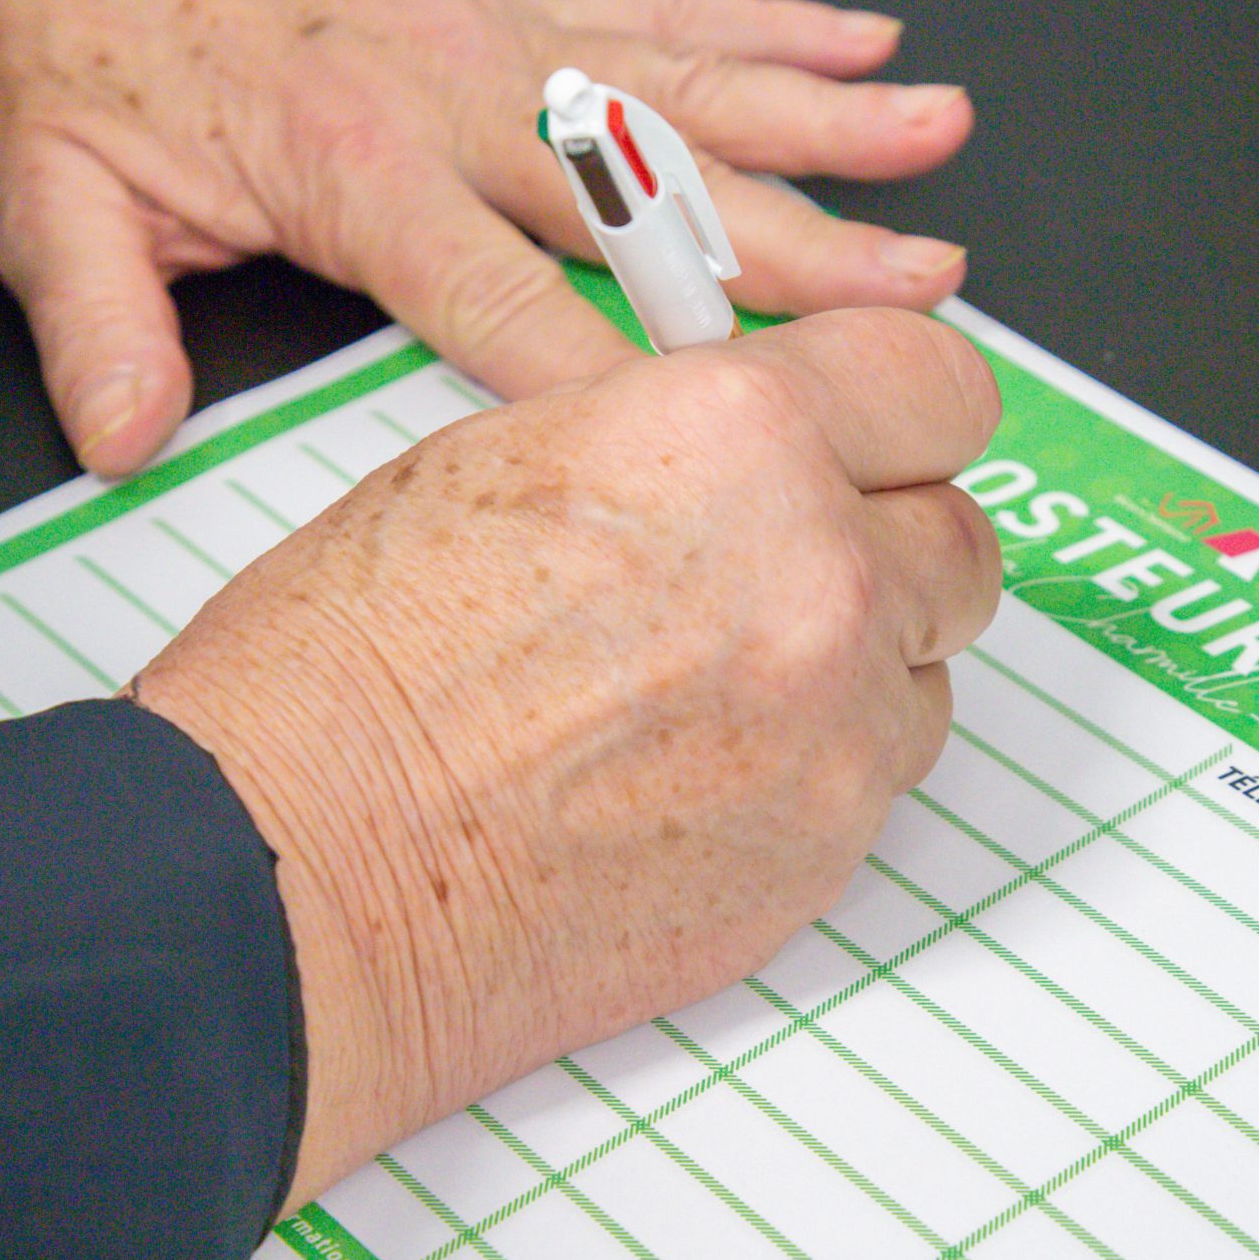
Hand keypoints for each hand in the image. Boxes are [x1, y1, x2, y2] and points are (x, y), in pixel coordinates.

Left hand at [0, 0, 975, 475]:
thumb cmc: (76, 53)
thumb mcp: (47, 200)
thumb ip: (95, 326)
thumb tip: (125, 437)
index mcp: (355, 162)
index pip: (512, 299)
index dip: (618, 376)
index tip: (728, 436)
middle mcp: (456, 93)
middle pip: (654, 192)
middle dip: (795, 251)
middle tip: (912, 295)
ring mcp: (498, 45)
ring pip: (689, 90)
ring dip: (822, 118)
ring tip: (934, 135)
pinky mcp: (510, 13)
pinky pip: (661, 14)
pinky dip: (767, 25)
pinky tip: (856, 39)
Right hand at [126, 309, 1000, 1209]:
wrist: (300, 877)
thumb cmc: (347, 675)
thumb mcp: (505, 460)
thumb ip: (685, 444)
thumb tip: (765, 449)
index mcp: (735, 438)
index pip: (937, 383)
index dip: (904, 410)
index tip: (886, 433)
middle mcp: (816, 576)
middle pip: (957, 540)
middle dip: (883, 547)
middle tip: (778, 573)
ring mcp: (835, 733)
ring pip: (923, 675)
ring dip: (852, 672)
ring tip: (706, 697)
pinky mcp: (825, 861)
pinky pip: (873, 788)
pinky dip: (812, 775)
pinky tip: (692, 782)